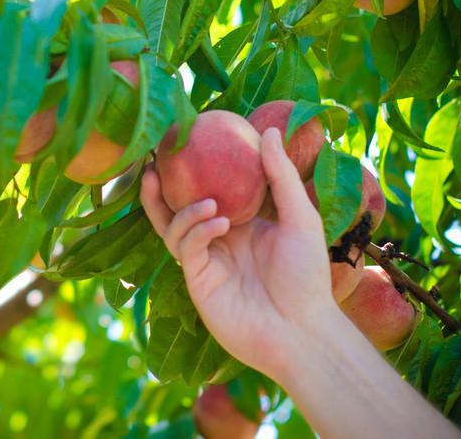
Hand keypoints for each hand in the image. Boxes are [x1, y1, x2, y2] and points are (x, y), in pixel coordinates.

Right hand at [141, 127, 337, 378]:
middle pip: (176, 209)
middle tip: (152, 163)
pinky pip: (186, 248)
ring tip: (206, 202)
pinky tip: (218, 224)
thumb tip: (269, 130)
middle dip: (160, 189)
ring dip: (184, 211)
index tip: (181, 142)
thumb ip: (281, 176)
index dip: (190, 170)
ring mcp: (206, 261)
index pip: (207, 191)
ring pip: (173, 228)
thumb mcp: (300, 217)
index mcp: (239, 223)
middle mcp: (217, 240)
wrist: (302, 331)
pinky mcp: (198, 280)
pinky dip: (196, 231)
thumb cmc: (307, 276)